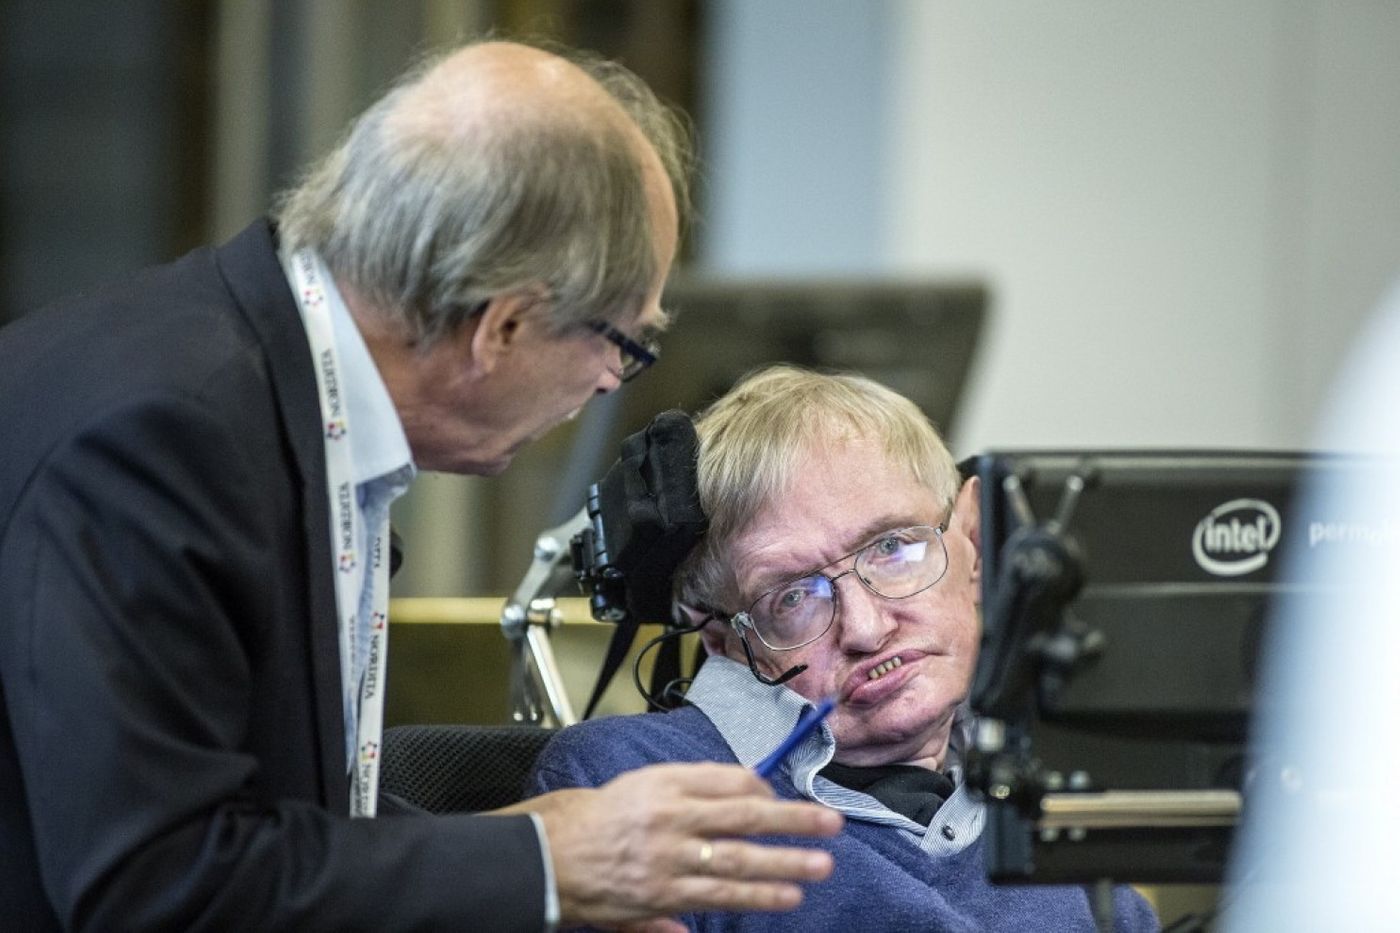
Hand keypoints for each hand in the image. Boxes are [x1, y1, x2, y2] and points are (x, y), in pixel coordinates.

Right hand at [498, 762, 841, 928]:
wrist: (551, 854)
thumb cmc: (600, 817)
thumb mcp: (643, 783)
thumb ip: (695, 783)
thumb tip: (749, 788)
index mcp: (665, 784)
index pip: (728, 781)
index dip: (763, 791)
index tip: (784, 798)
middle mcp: (670, 818)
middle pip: (744, 817)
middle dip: (792, 821)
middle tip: (831, 823)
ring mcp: (669, 859)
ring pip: (738, 860)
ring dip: (784, 864)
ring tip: (820, 866)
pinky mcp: (663, 894)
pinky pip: (718, 895)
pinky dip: (754, 895)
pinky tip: (786, 897)